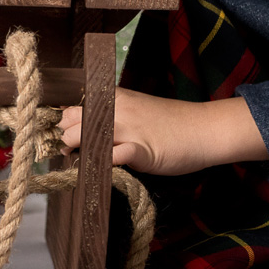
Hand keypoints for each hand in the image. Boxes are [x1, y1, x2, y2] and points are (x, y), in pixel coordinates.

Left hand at [58, 90, 265, 176]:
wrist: (204, 129)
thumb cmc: (170, 122)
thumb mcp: (136, 109)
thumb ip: (110, 115)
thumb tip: (80, 126)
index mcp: (113, 96)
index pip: (71, 108)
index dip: (64, 126)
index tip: (65, 139)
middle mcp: (115, 109)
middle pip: (69, 123)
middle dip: (66, 142)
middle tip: (74, 156)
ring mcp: (126, 129)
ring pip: (81, 137)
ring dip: (78, 153)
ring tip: (86, 164)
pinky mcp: (139, 151)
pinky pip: (108, 159)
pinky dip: (100, 167)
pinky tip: (101, 172)